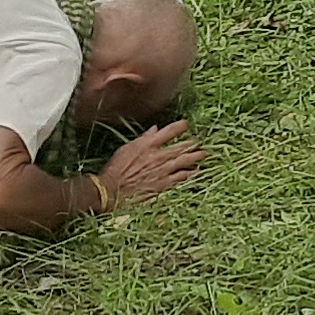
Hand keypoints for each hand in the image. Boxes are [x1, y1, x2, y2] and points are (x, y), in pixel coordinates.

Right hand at [91, 122, 206, 210]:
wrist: (111, 190)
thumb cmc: (115, 168)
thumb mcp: (126, 148)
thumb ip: (143, 139)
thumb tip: (155, 129)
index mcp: (147, 145)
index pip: (169, 131)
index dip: (180, 126)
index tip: (186, 124)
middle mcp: (157, 156)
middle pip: (180, 147)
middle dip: (192, 143)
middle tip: (199, 141)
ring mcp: (161, 171)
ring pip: (184, 162)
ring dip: (195, 157)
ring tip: (203, 154)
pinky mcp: (162, 184)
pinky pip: (180, 178)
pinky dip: (189, 174)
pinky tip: (196, 172)